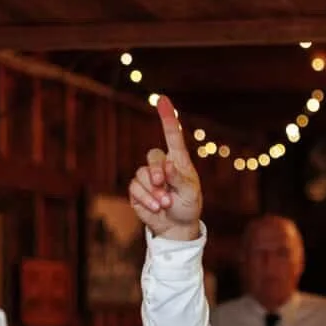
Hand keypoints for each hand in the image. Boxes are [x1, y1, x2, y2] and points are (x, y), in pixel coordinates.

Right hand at [127, 96, 201, 240]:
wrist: (176, 227)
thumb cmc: (188, 206)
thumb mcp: (190, 193)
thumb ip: (179, 179)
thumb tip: (167, 165)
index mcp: (179, 162)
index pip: (173, 136)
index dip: (167, 117)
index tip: (162, 99)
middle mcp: (162, 165)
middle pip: (152, 155)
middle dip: (157, 170)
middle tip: (163, 184)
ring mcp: (148, 177)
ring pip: (142, 174)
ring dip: (154, 191)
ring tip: (165, 204)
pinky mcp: (137, 189)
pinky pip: (135, 187)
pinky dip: (146, 198)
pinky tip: (156, 208)